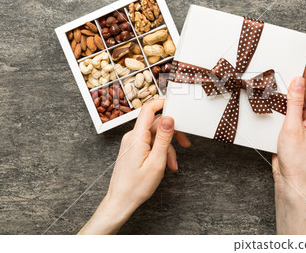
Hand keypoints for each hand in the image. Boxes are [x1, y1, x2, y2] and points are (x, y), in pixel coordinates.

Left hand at [78, 98, 189, 234]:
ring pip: (155, 136)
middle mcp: (133, 137)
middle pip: (156, 124)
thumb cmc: (136, 187)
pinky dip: (160, 152)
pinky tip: (165, 165)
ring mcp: (132, 143)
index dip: (163, 103)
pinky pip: (150, 144)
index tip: (176, 104)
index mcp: (137, 137)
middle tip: (185, 144)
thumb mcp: (156, 162)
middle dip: (172, 134)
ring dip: (167, 148)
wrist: (120, 201)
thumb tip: (169, 118)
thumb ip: (164, 139)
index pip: (149, 109)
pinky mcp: (133, 149)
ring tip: (172, 165)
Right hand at [272, 69, 305, 233]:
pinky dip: (279, 108)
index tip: (294, 63)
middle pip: (303, 95)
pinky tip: (270, 104)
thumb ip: (295, 102)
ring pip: (293, 104)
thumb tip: (298, 81)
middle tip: (279, 72)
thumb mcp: (293, 126)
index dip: (303, 76)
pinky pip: (286, 114)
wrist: (291, 180)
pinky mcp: (292, 132)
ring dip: (283, 97)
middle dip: (292, 84)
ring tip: (272, 86)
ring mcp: (302, 126)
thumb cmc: (297, 159)